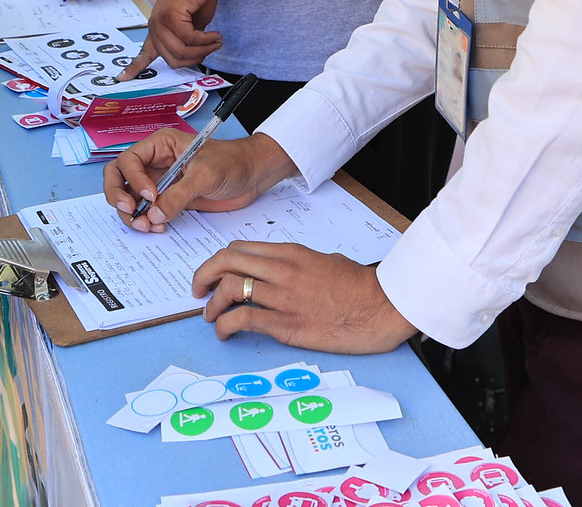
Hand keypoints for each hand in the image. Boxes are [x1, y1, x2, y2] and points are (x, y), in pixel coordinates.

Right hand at [102, 129, 294, 231]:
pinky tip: (158, 226)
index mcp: (160, 145)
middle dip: (118, 196)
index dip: (133, 179)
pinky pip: (146, 211)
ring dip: (132, 214)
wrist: (252, 175)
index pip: (128, 160)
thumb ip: (178, 194)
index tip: (150, 195)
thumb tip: (154, 213)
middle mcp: (154, 162)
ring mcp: (159, 182)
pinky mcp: (167, 200)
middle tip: (130, 212)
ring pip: (128, 197)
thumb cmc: (232, 161)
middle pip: (118, 177)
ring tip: (147, 225)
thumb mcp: (205, 174)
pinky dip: (146, 221)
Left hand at [123, 0, 219, 76]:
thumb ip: (189, 38)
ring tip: (216, 40)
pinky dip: (205, 40)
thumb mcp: (193, 22)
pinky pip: (189, 39)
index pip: (144, 53)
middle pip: (173, 60)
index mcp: (158, 29)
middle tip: (211, 47)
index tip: (121, 79)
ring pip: (181, 52)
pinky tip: (215, 35)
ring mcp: (160, 21)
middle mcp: (155, 26)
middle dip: (196, 58)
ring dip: (204, 50)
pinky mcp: (170, 16)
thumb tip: (196, 54)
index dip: (134, 68)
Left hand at [195, 242, 416, 353]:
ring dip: (212, 304)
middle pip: (226, 262)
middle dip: (203, 276)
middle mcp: (282, 271)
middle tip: (198, 291)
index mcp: (292, 253)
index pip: (240, 249)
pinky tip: (225, 333)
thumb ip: (299, 265)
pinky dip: (225, 326)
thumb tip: (282, 273)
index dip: (220, 261)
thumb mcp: (327, 262)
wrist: (383, 307)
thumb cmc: (360, 286)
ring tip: (211, 316)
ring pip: (230, 288)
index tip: (214, 274)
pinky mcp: (287, 325)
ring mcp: (283, 298)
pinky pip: (243, 319)